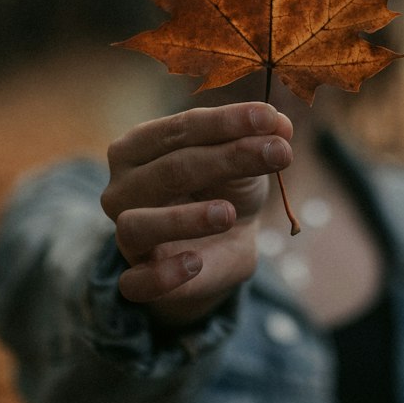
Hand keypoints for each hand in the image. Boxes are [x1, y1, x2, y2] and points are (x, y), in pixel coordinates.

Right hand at [101, 102, 292, 327]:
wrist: (222, 245)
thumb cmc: (223, 189)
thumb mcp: (244, 160)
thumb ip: (256, 140)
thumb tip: (280, 126)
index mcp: (139, 147)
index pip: (180, 128)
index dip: (226, 121)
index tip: (270, 118)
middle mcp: (123, 188)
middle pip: (169, 169)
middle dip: (226, 159)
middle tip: (278, 153)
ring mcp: (125, 236)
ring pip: (138, 225)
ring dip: (184, 219)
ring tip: (228, 213)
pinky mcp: (136, 279)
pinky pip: (136, 283)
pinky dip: (164, 275)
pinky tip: (196, 263)